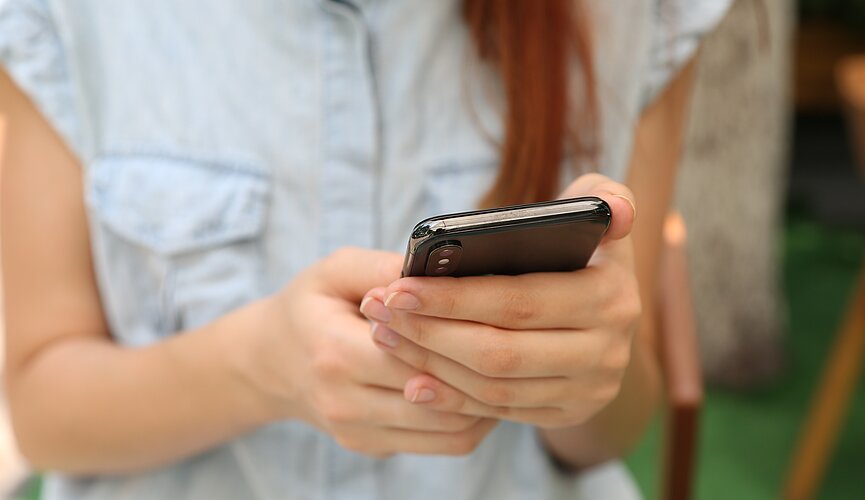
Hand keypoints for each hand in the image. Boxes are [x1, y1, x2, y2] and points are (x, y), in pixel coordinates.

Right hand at [241, 248, 497, 456]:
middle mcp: (345, 403)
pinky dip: (472, 418)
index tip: (499, 312)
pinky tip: (485, 387)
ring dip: (487, 401)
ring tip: (509, 366)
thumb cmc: (311, 306)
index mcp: (334, 352)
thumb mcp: (336, 270)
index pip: (417, 353)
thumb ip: (385, 268)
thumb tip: (442, 270)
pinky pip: (442, 444)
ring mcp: (359, 433)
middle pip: (441, 396)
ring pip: (450, 430)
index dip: (461, 335)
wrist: (271, 361)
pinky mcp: (373, 447)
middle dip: (484, 369)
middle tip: (520, 340)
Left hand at [360, 174, 640, 428]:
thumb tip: (615, 211)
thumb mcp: (597, 214)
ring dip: (431, 364)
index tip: (398, 287)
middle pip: (499, 351)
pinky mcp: (567, 414)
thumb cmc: (582, 250)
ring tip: (386, 336)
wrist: (606, 315)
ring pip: (494, 386)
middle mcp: (607, 351)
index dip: (453, 298)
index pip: (518, 302)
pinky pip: (500, 412)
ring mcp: (589, 390)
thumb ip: (602, 194)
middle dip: (430, 332)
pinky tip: (413, 380)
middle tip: (379, 311)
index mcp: (611, 296)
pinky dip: (453, 398)